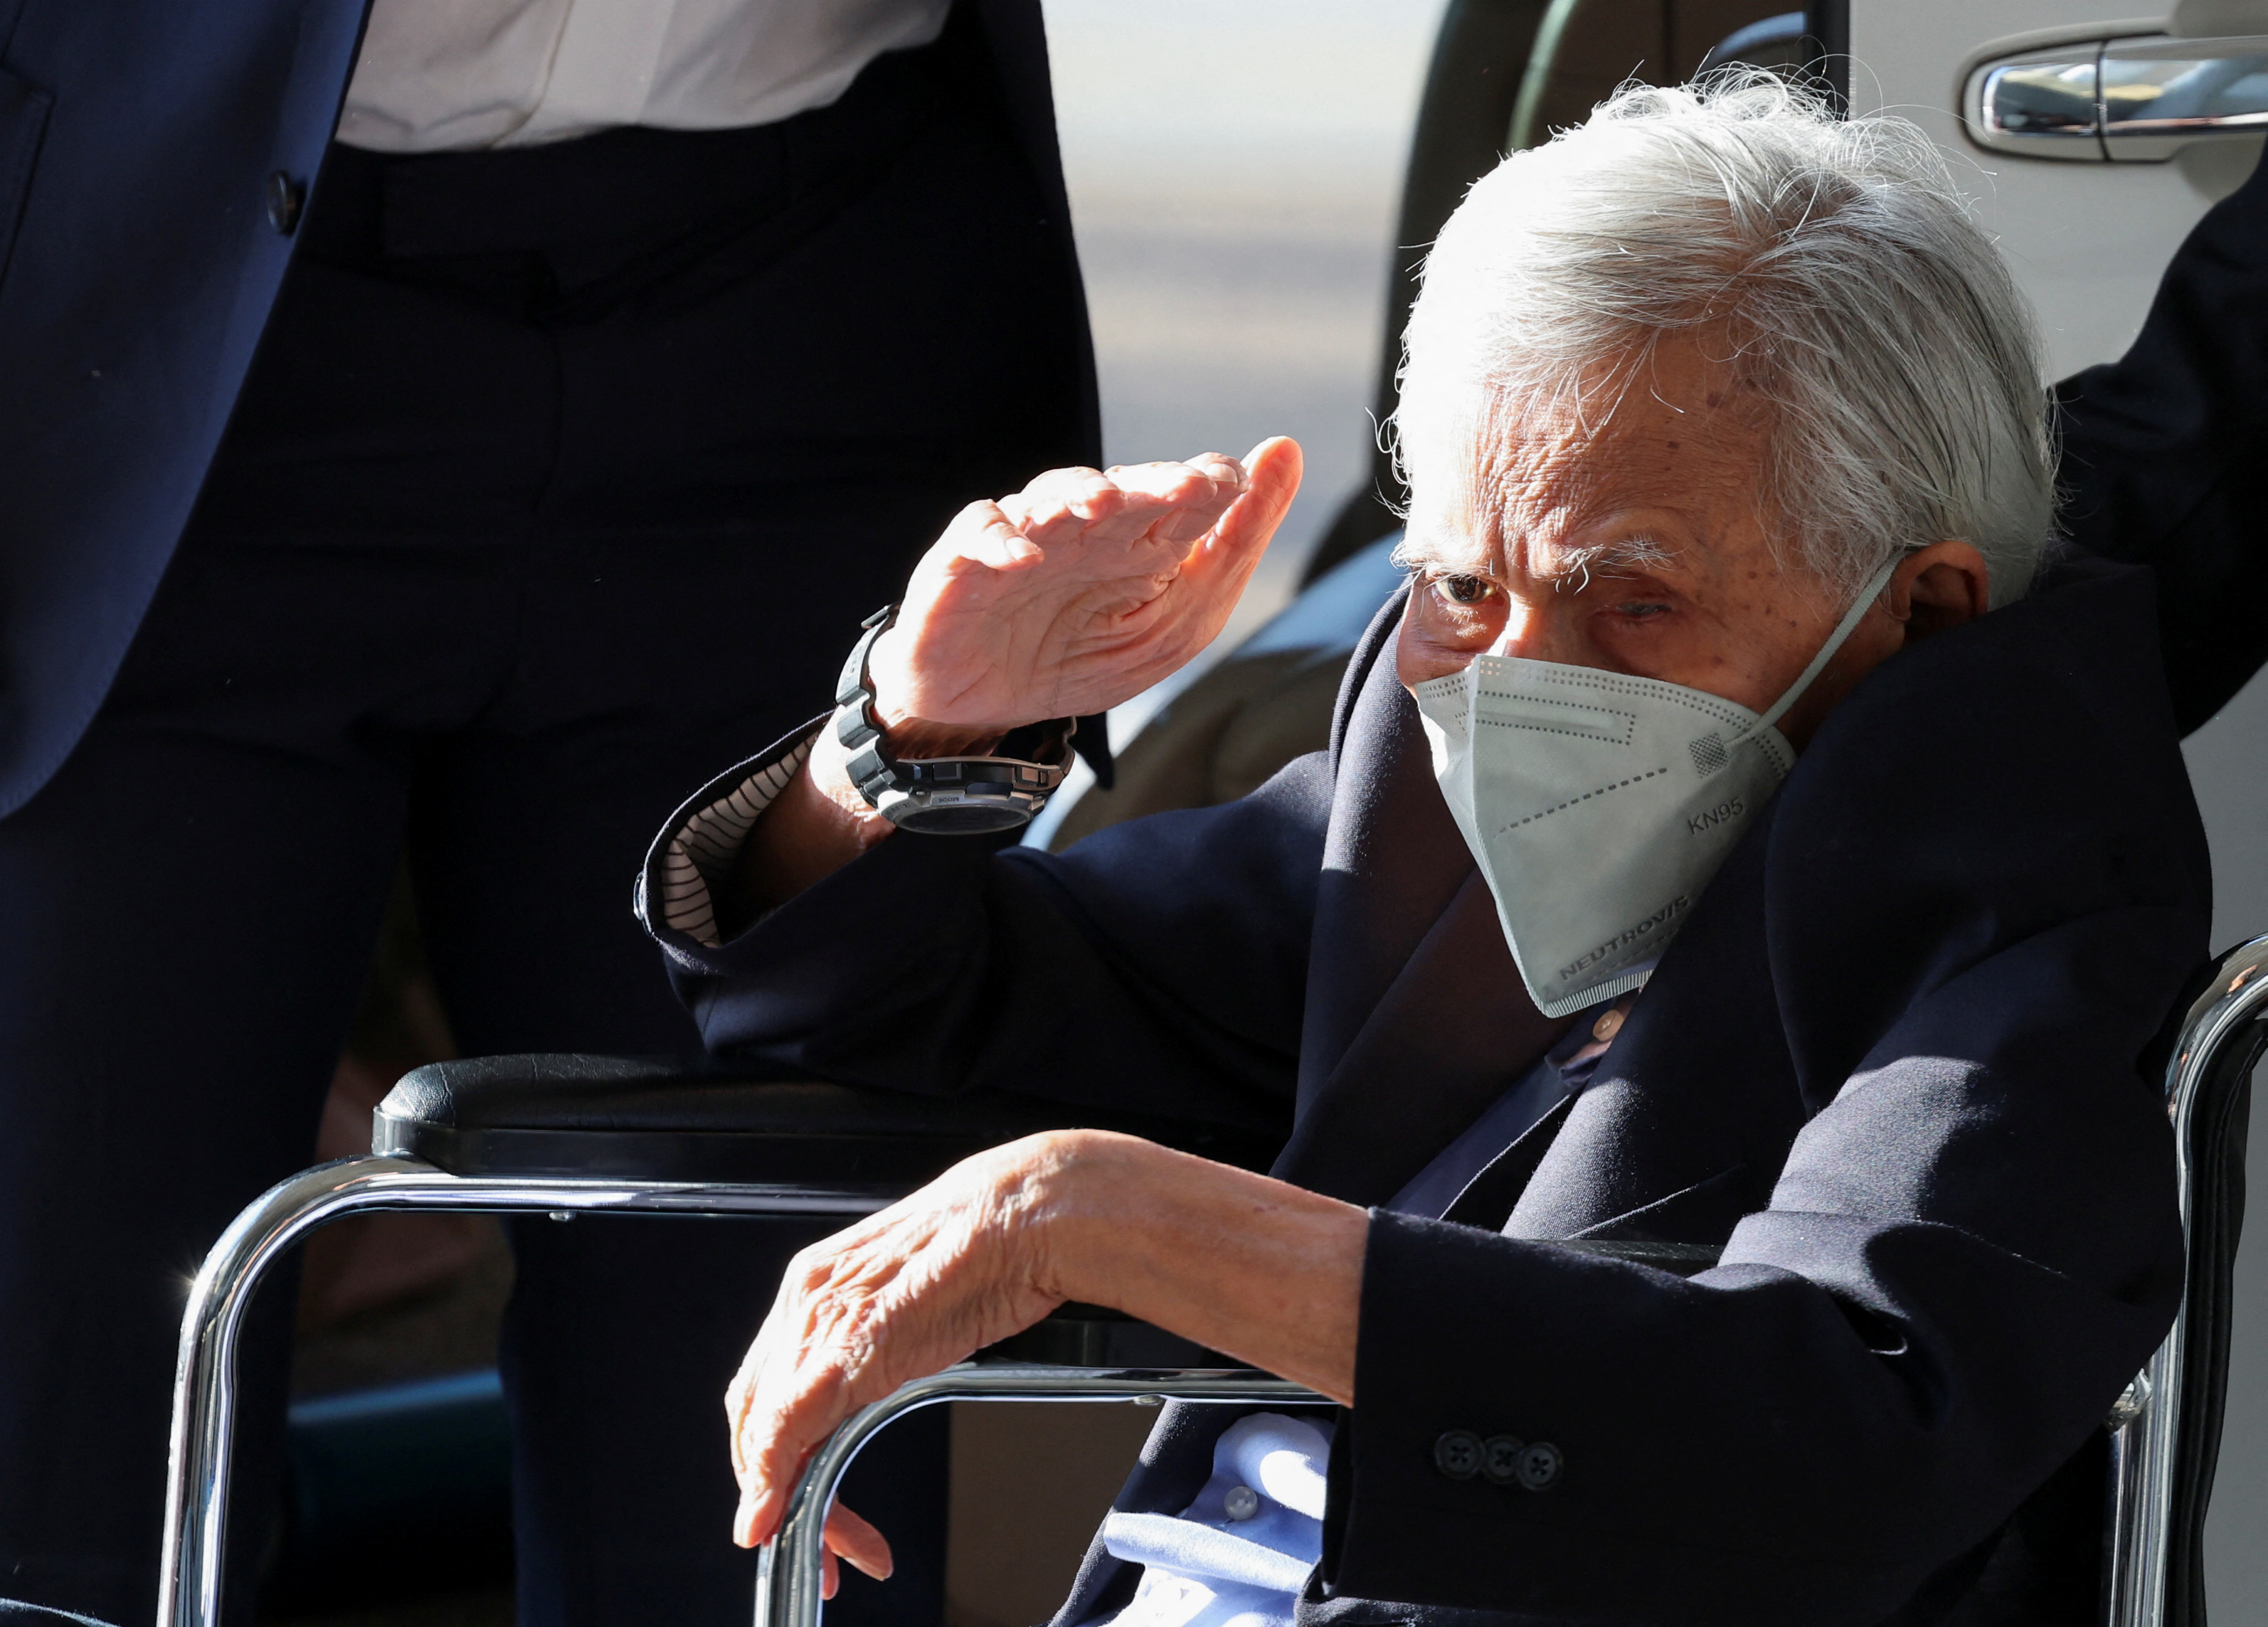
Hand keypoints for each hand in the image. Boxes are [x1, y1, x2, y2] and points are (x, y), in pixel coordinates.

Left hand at [724, 1135, 1078, 1552]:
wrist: (1025, 1212)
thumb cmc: (988, 1248)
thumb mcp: (910, 1301)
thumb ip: (874, 1342)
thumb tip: (865, 1386)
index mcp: (816, 1281)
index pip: (765, 1385)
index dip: (768, 1451)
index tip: (781, 1498)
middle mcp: (805, 1297)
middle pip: (754, 1414)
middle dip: (771, 1489)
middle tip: (806, 1540)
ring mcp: (823, 1318)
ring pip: (768, 1430)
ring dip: (788, 1501)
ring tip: (830, 1551)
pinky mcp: (851, 1345)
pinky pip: (789, 1423)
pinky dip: (776, 1478)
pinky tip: (781, 1516)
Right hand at [867, 438, 1302, 751]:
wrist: (983, 708)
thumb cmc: (1079, 656)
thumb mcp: (1174, 624)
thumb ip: (1231, 549)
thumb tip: (1285, 452)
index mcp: (1140, 542)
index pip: (1183, 497)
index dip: (1211, 484)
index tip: (1242, 482)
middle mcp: (1084, 530)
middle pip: (1124, 488)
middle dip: (1157, 484)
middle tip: (1193, 487)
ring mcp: (1025, 540)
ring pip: (1051, 497)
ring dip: (1080, 495)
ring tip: (1108, 503)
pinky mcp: (964, 562)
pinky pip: (978, 536)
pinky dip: (1000, 542)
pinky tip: (1024, 558)